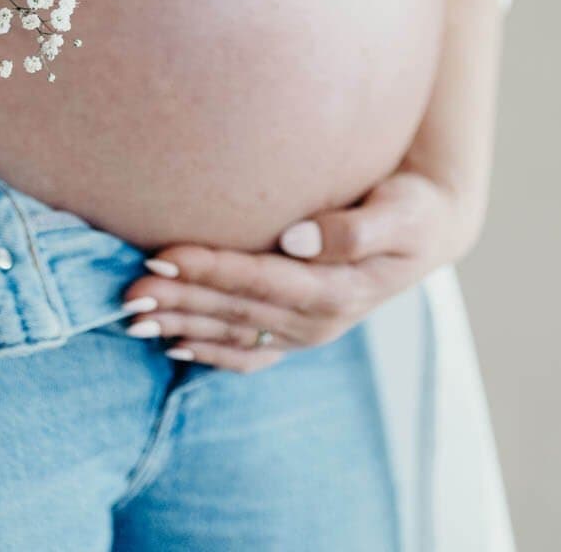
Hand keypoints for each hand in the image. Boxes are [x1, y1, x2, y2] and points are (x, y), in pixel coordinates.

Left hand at [118, 166, 486, 372]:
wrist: (431, 229)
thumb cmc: (413, 207)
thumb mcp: (401, 211)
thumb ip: (355, 227)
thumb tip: (297, 238)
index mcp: (340, 290)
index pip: (260, 280)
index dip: (210, 269)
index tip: (163, 255)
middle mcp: (319, 320)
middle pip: (236, 311)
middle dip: (180, 301)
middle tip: (128, 292)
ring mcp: (307, 332)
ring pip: (232, 333)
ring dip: (180, 325)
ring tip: (132, 317)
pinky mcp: (299, 332)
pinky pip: (247, 353)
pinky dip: (207, 351)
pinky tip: (171, 346)